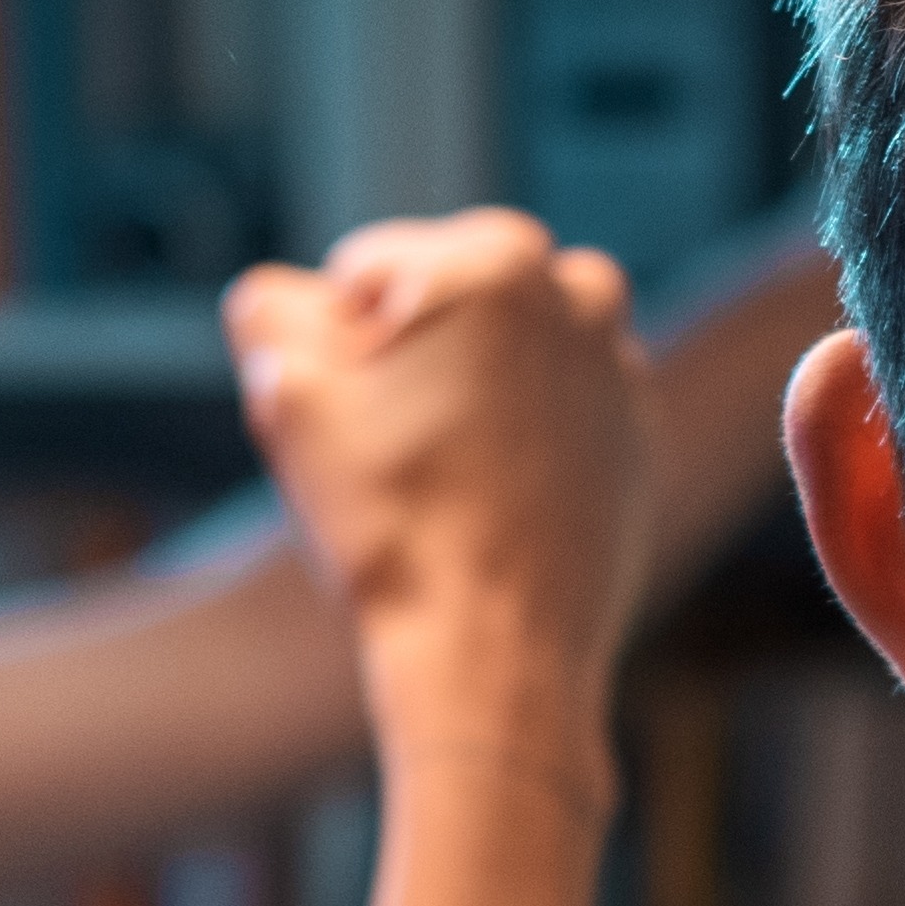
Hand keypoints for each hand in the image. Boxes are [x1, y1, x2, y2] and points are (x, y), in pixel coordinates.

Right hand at [228, 210, 648, 765]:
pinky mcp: (637, 438)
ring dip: (463, 394)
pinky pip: (548, 415)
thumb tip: (288, 298)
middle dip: (406, 361)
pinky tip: (487, 507)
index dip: (332, 352)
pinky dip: (516, 442)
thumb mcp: (286, 394)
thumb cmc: (390, 521)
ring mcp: (620, 367)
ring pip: (498, 358)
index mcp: (496, 254)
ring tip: (441, 479)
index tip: (356, 423)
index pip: (363, 273)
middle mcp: (580, 291)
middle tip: (393, 453)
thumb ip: (268, 309)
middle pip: (441, 304)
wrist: (495, 651)